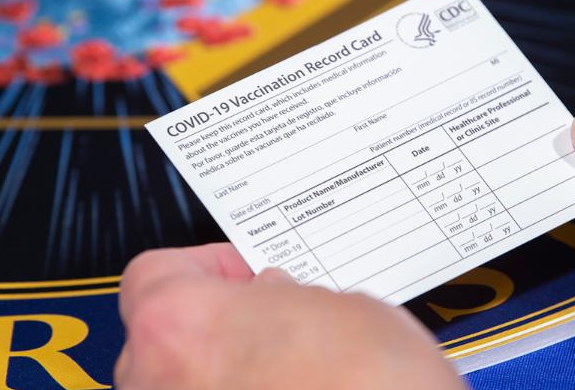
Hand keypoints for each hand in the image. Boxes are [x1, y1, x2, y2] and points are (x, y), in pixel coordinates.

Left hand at [115, 243, 466, 389]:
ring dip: (230, 369)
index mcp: (180, 324)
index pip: (158, 272)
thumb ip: (290, 294)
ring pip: (186, 383)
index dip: (210, 267)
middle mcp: (162, 384)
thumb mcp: (345, 307)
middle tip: (275, 316)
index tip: (244, 271)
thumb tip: (274, 298)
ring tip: (292, 365)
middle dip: (221, 321)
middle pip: (165, 333)